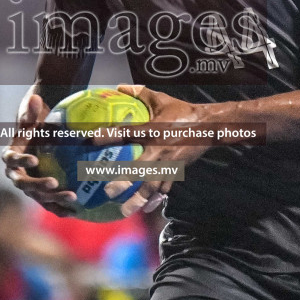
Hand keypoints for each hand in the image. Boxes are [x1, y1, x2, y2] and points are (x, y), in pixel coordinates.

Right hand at [2, 94, 76, 215]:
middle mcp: (16, 174)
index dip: (21, 161)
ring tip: (72, 197)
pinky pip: (50, 203)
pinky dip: (61, 208)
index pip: (12, 160)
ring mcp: (29, 185)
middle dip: (38, 185)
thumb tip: (35, 98)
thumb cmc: (36, 123)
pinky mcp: (41, 194)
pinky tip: (75, 211)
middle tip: (54, 182)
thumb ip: (31, 110)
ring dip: (54, 198)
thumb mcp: (32, 115)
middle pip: (24, 183)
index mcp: (11, 156)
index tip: (34, 159)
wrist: (41, 135)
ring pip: (39, 196)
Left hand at [104, 84, 214, 213]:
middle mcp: (158, 150)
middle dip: (123, 182)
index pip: (126, 133)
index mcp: (152, 131)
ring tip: (125, 211)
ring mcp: (168, 163)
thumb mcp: (161, 99)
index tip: (91, 140)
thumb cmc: (182, 112)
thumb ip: (140, 93)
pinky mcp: (177, 170)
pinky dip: (156, 199)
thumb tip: (120, 87)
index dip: (108, 135)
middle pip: (139, 169)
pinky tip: (147, 207)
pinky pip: (165, 188)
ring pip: (152, 185)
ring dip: (139, 200)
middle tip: (109, 192)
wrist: (209, 126)